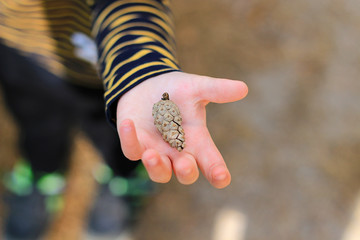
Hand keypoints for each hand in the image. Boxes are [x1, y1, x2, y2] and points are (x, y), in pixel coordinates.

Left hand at [116, 72, 247, 187]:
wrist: (147, 85)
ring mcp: (156, 151)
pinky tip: (129, 124)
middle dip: (186, 171)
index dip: (217, 172)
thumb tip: (243, 88)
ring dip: (156, 167)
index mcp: (196, 141)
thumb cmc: (176, 91)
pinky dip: (130, 140)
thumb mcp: (196, 88)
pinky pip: (132, 150)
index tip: (221, 178)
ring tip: (152, 155)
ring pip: (159, 172)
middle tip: (185, 165)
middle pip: (186, 173)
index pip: (211, 162)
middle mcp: (178, 152)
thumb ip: (216, 90)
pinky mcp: (135, 145)